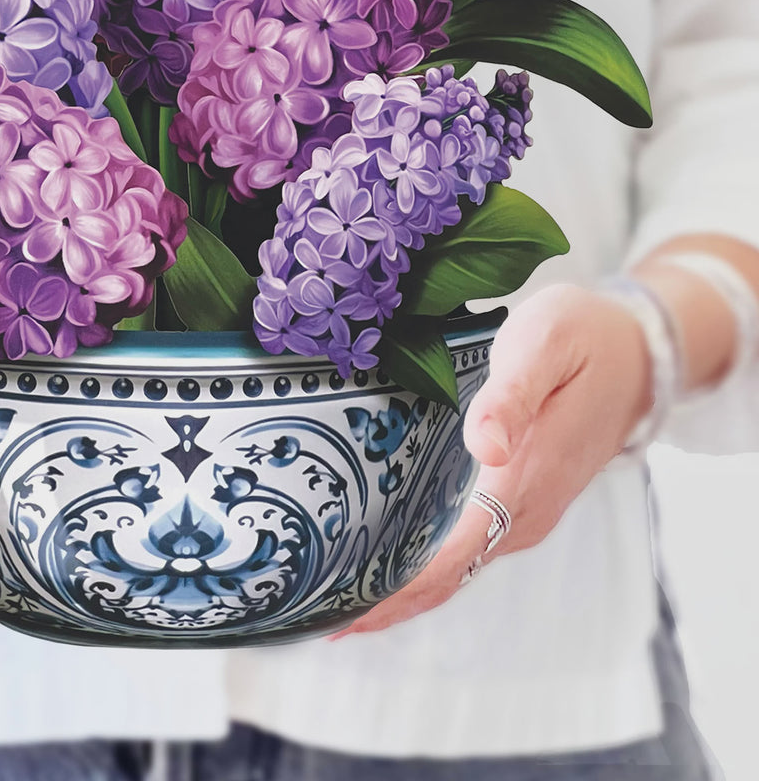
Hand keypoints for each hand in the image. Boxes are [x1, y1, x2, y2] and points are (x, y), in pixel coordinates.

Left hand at [331, 283, 652, 636]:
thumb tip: (483, 443)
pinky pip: (466, 547)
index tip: (341, 611)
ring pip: (455, 568)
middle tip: (312, 606)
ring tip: (330, 591)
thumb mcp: (546, 343)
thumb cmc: (585, 338)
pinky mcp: (522, 502)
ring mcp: (526, 513)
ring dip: (398, 585)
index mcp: (523, 481)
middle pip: (445, 578)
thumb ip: (511, 395)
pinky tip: (381, 557)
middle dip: (381, 599)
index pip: (450, 559)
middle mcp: (526, 513)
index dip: (395, 591)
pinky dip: (423, 564)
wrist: (638, 352)